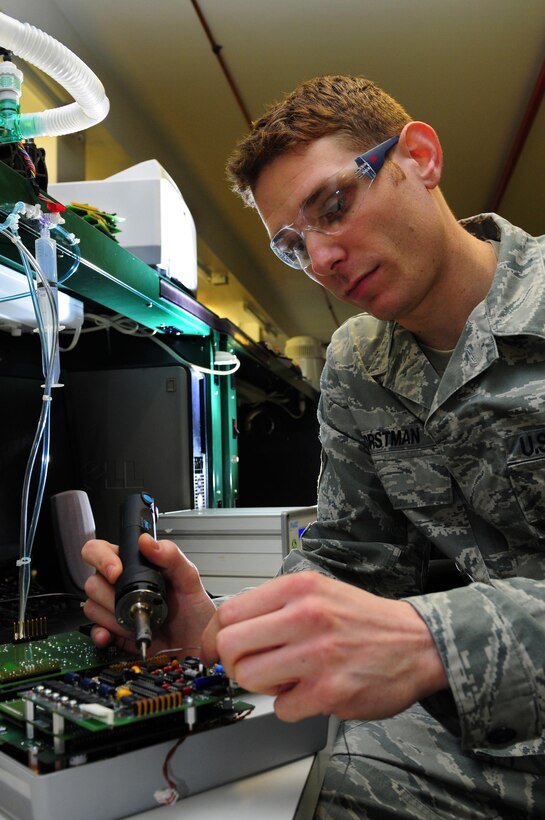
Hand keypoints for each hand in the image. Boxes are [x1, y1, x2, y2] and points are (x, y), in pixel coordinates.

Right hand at [82, 534, 215, 657]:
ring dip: (111, 615)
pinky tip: (115, 635)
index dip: (102, 558)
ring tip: (134, 620)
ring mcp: (115, 610)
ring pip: (92, 606)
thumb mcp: (189, 579)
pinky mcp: (114, 634)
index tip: (116, 572)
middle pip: (92, 581)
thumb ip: (171, 555)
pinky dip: (101, 634)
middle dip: (109, 594)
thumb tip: (147, 542)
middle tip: (132, 602)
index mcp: (134, 567)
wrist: (197, 644)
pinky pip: (95, 632)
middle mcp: (120, 587)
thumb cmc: (194, 610)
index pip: (100, 551)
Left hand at [202, 571, 447, 721]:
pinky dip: (291, 706)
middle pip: (230, 646)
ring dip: (262, 685)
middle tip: (249, 666)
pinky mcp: (329, 691)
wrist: (417, 643)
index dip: (218, 636)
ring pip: (249, 678)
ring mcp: (316, 655)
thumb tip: (229, 630)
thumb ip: (276, 605)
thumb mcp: (318, 591)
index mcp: (298, 588)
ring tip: (285, 678)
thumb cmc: (364, 619)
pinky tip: (311, 692)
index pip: (229, 612)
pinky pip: (281, 708)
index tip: (219, 648)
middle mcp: (305, 616)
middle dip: (233, 662)